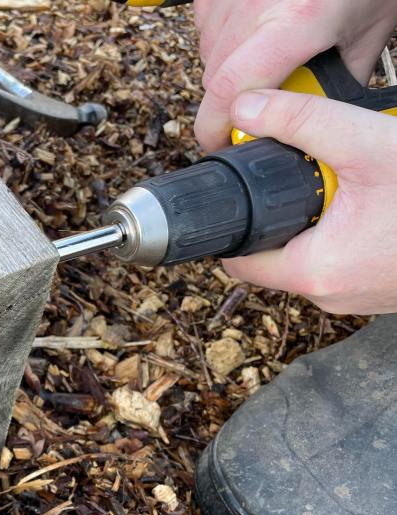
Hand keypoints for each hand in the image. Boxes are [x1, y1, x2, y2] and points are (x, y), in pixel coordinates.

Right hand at [192, 0, 396, 150]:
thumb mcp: (367, 39)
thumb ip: (337, 85)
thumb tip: (310, 126)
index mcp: (298, 20)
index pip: (232, 89)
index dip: (214, 127)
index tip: (219, 143)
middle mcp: (258, 3)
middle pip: (215, 78)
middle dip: (229, 101)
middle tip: (256, 106)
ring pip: (206, 54)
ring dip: (225, 69)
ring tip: (261, 61)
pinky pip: (204, 26)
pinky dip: (220, 39)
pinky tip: (249, 36)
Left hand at [220, 89, 396, 314]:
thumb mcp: (365, 144)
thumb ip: (299, 123)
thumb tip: (245, 110)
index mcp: (315, 271)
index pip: (240, 261)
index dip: (237, 225)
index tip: (247, 194)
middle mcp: (332, 295)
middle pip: (276, 258)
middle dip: (285, 217)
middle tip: (310, 179)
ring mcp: (359, 299)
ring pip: (315, 260)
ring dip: (320, 224)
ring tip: (350, 190)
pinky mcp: (383, 291)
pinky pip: (347, 263)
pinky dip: (349, 235)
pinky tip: (376, 206)